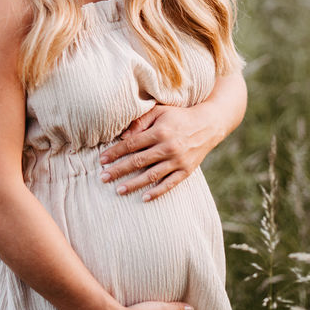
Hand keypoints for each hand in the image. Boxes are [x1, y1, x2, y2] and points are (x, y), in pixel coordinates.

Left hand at [99, 105, 219, 201]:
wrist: (208, 125)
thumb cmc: (178, 116)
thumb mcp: (159, 111)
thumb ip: (140, 121)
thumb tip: (123, 136)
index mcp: (159, 132)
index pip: (132, 144)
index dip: (115, 152)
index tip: (102, 160)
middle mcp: (168, 147)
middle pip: (138, 161)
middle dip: (118, 170)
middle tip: (103, 178)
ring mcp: (178, 161)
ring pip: (152, 175)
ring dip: (134, 184)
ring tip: (118, 190)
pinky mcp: (186, 171)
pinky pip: (170, 184)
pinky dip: (157, 192)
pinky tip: (144, 198)